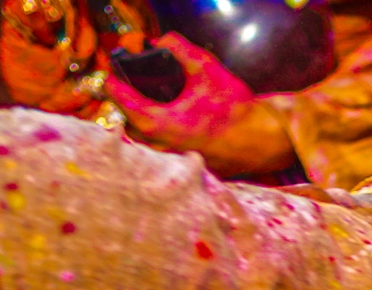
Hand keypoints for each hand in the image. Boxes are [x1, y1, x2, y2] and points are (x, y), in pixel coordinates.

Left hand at [113, 39, 295, 177]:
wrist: (260, 140)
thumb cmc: (234, 108)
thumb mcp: (206, 69)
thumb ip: (180, 49)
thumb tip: (161, 40)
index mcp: (156, 122)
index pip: (119, 99)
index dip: (113, 81)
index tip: (111, 72)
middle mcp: (157, 147)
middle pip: (126, 122)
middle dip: (126, 103)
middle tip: (130, 85)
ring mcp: (167, 161)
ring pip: (140, 140)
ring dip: (140, 121)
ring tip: (148, 103)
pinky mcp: (180, 167)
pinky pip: (157, 151)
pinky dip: (156, 136)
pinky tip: (169, 122)